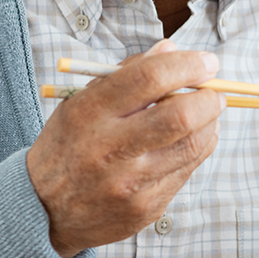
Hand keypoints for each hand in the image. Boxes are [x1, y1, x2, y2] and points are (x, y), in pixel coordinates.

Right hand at [26, 41, 224, 257]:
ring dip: (211, 123)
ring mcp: (129, 182)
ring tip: (207, 112)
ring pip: (192, 145)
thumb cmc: (69, 145)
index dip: (187, 66)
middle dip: (209, 98)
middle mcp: (108, 148)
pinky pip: (187, 170)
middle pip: (180, 116)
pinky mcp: (145, 206)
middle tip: (214, 92)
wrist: (44, 208)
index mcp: (88, 113)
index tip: (208, 62)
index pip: (149, 79)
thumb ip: (125, 75)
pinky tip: (195, 137)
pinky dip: (200, 147)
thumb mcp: (80, 102)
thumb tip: (170, 49)